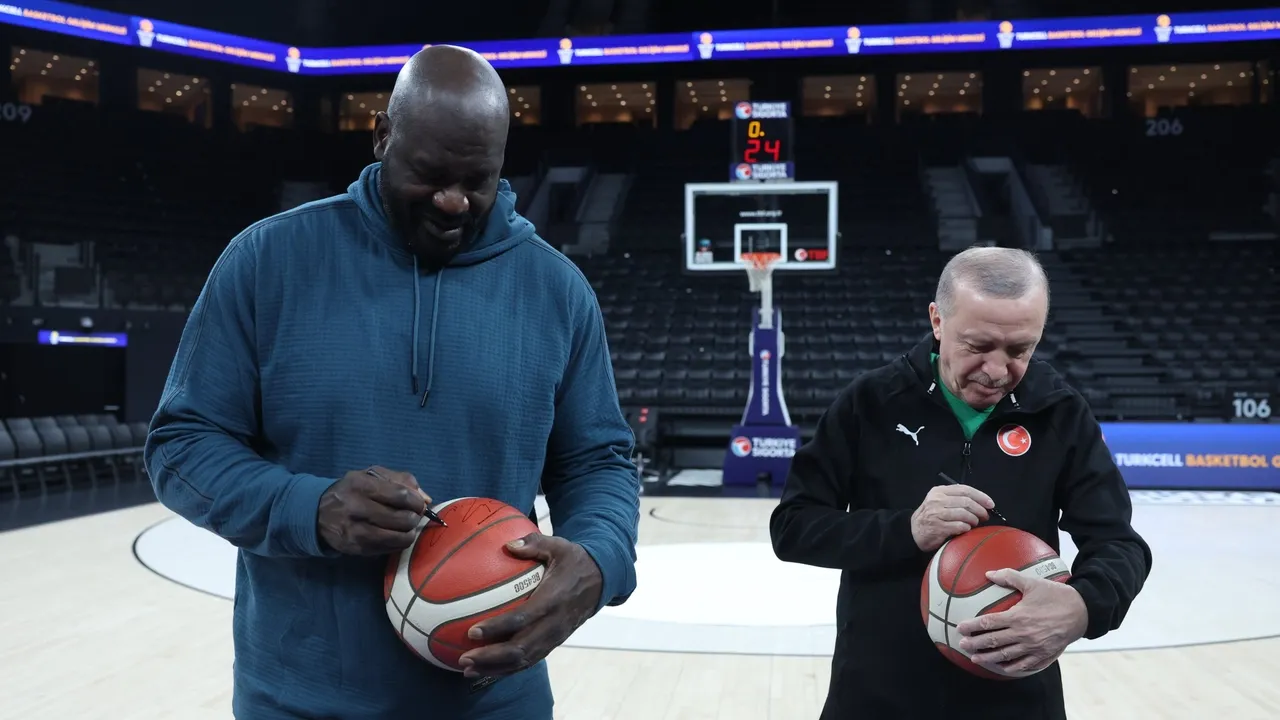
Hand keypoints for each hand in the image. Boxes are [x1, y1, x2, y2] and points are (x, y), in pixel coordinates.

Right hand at [317, 466, 429, 554]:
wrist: (318, 513)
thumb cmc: (352, 491)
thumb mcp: (372, 475)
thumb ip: (401, 480)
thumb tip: (425, 498)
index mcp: (361, 485)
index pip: (401, 495)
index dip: (416, 501)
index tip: (418, 503)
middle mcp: (356, 508)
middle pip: (403, 518)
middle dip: (414, 517)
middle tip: (412, 515)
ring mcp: (356, 531)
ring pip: (399, 537)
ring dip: (409, 532)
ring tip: (405, 526)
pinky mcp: (357, 549)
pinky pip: (390, 549)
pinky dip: (398, 542)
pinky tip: (394, 534)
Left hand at [457, 534, 602, 678]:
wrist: (602, 580)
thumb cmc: (575, 561)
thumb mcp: (559, 546)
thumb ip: (534, 543)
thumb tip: (507, 544)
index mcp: (553, 600)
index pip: (522, 618)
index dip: (497, 628)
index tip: (472, 631)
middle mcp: (554, 624)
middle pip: (521, 649)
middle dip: (491, 657)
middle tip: (464, 658)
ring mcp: (554, 637)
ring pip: (524, 660)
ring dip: (495, 668)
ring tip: (468, 669)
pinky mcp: (554, 643)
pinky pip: (529, 661)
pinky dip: (507, 669)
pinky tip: (485, 669)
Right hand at [910, 484, 993, 550]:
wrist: (913, 532)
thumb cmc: (931, 517)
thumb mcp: (938, 502)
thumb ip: (955, 499)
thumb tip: (981, 503)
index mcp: (939, 491)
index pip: (964, 489)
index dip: (980, 496)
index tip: (990, 504)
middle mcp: (937, 500)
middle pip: (966, 502)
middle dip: (980, 510)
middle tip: (985, 517)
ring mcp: (936, 514)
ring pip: (964, 514)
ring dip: (973, 520)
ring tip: (974, 524)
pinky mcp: (938, 527)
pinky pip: (959, 526)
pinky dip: (966, 528)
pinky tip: (966, 529)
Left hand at [956, 569, 1088, 674]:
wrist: (1082, 611)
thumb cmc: (1056, 595)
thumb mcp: (1032, 583)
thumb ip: (1009, 577)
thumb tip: (988, 573)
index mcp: (1018, 616)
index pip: (988, 623)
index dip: (972, 627)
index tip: (960, 628)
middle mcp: (1023, 634)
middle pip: (993, 641)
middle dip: (975, 644)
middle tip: (962, 645)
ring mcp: (1033, 647)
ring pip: (1005, 655)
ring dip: (988, 658)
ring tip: (975, 658)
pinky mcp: (1043, 655)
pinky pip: (1024, 665)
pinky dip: (1011, 667)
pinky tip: (1002, 667)